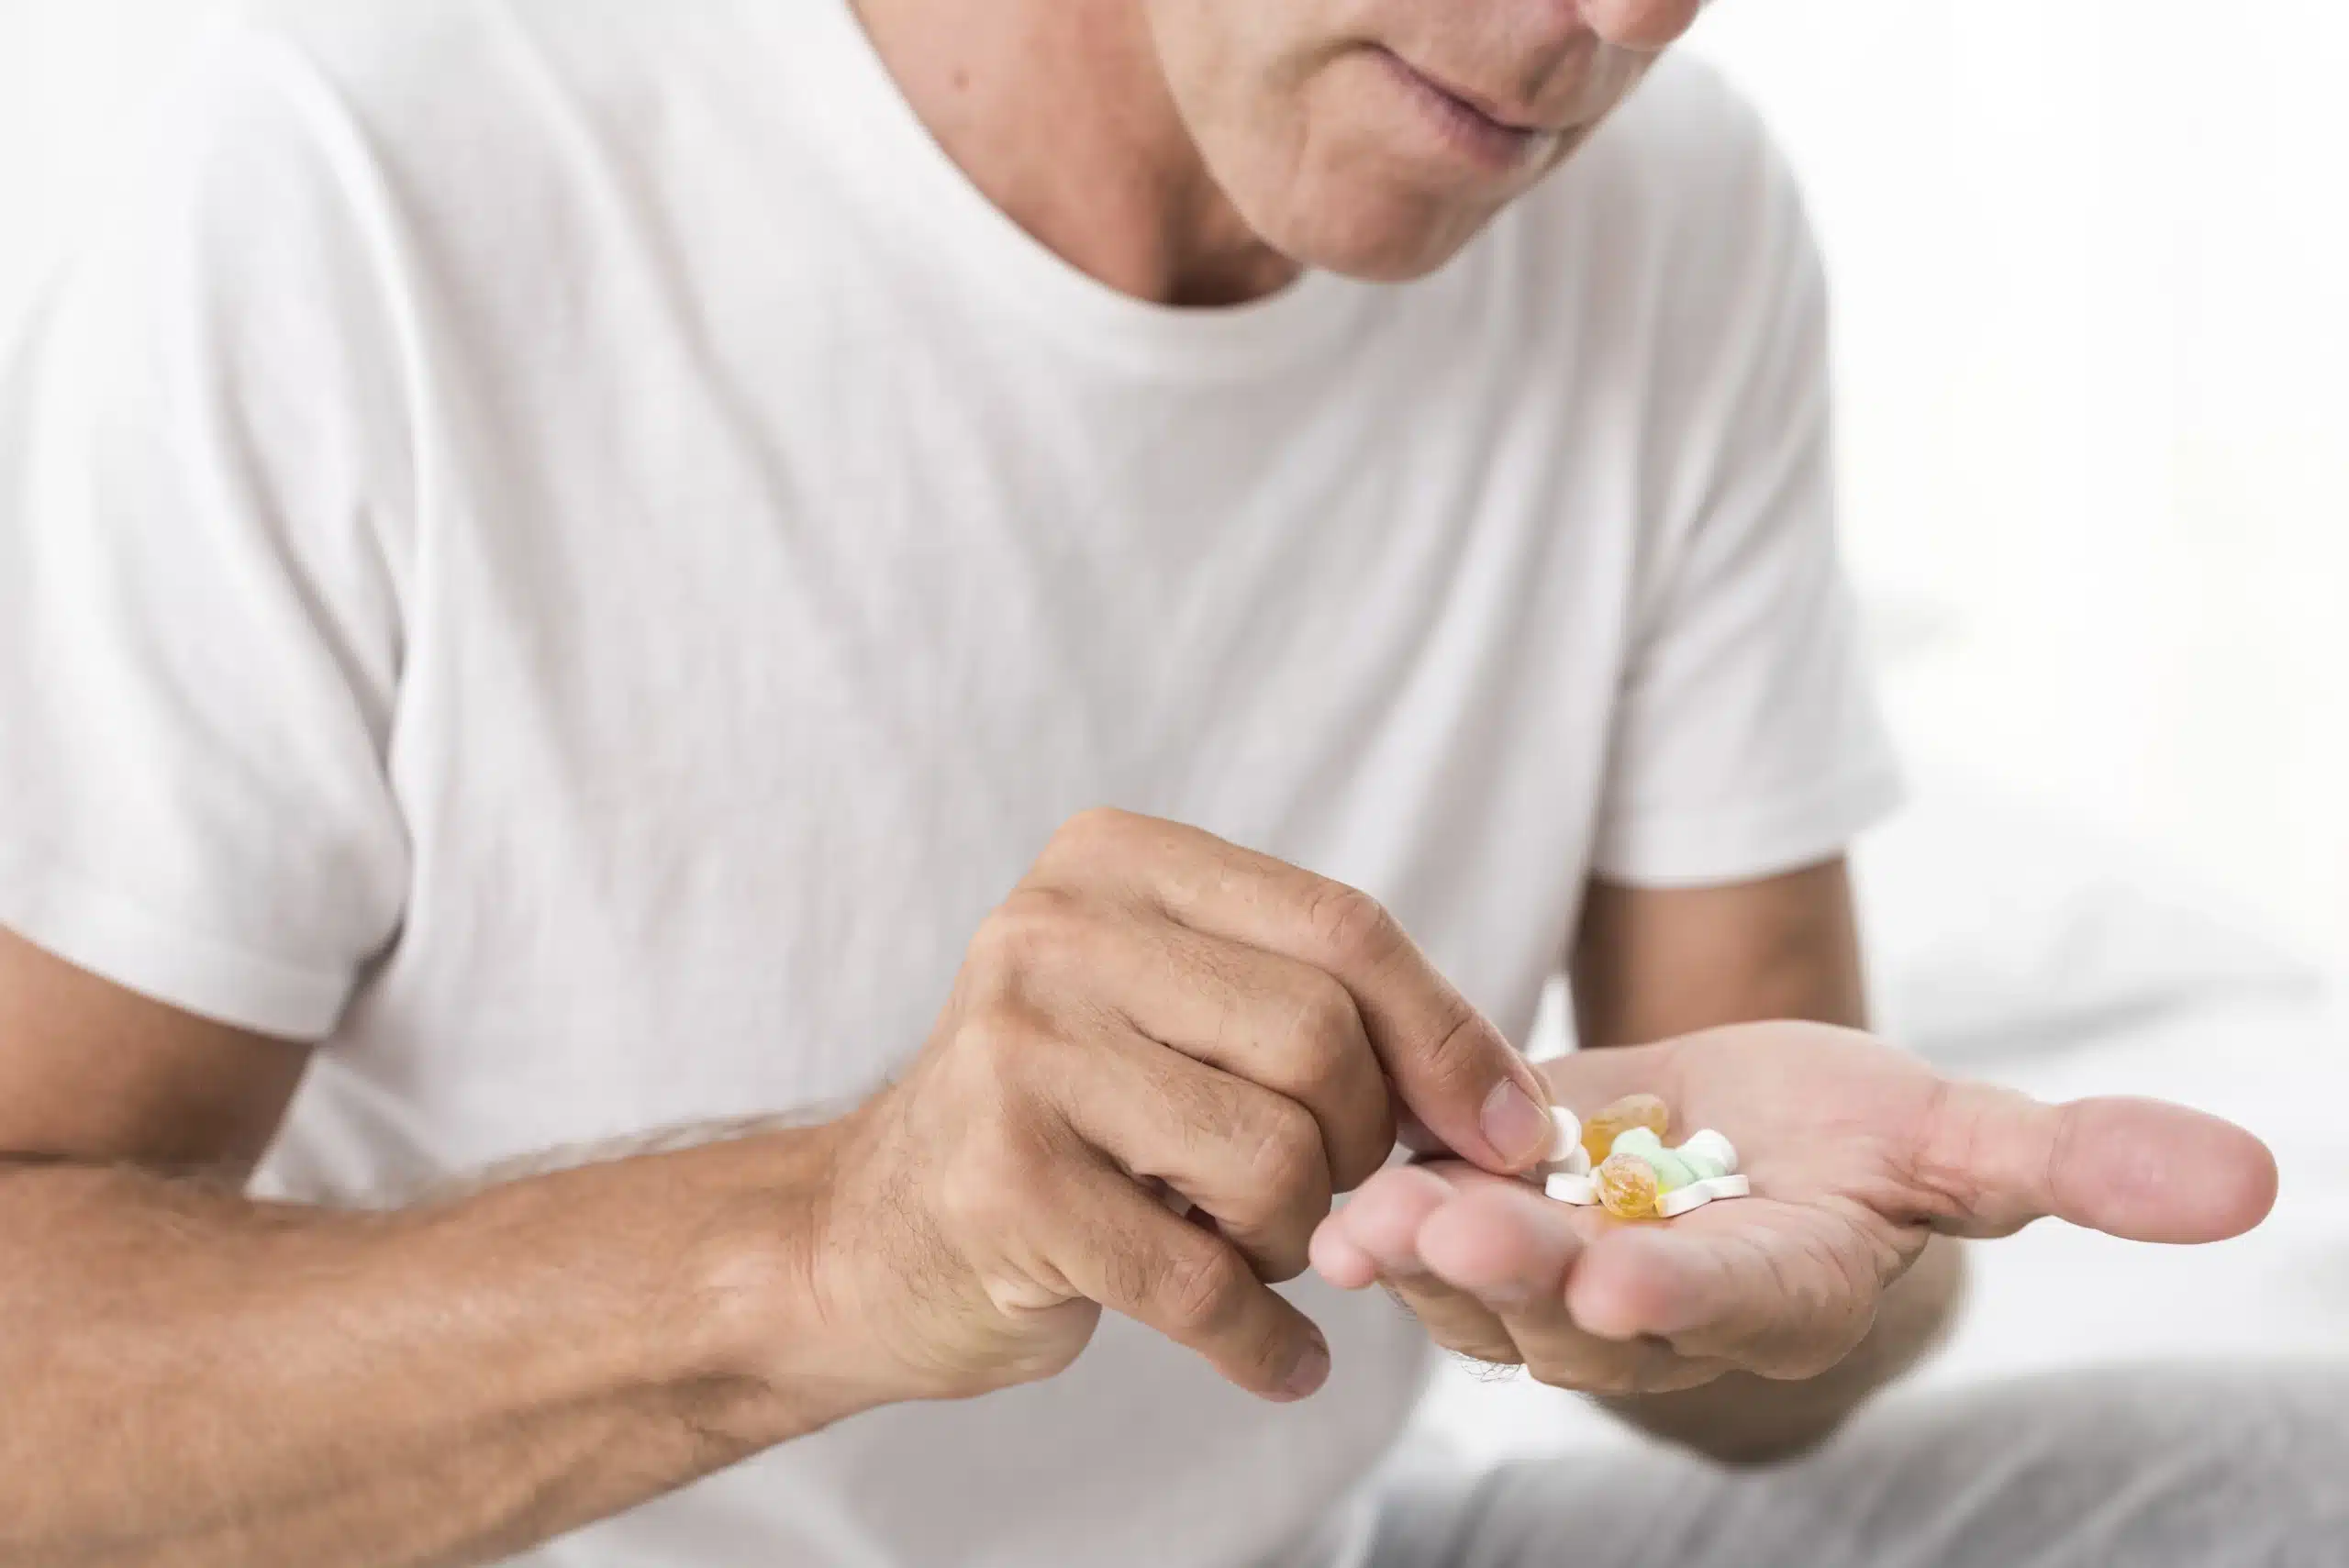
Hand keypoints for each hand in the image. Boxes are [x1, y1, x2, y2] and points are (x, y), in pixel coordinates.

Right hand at [806, 810, 1556, 1406]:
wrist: (872, 1236)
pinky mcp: (1001, 1182)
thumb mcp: (1176, 1017)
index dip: (1448, 1037)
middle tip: (1315, 1196)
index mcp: (1115, 862)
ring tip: (1239, 1244)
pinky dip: (1261, 1339)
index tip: (1506, 1133)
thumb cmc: (1068, 1122)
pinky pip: (1203, 1280)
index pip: (1341, 928)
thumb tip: (1506, 1111)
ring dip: (1294, 1240)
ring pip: (1273, 1160)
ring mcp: (1015, 1052)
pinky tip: (1273, 1357)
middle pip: (1318, 1040)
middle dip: (1356, 1148)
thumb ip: (1320, 1015)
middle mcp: (1053, 932)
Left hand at [1309, 1022, 2277, 1394]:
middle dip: (1523, 1283)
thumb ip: (2073, 1162)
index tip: (1637, 1281)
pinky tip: (1334, 1197)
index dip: (1687, 1296)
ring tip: (1368, 1218)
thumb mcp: (1953, 1134)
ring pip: (1482, 1295)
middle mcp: (1658, 1309)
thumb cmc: (1852, 1142)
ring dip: (1422, 1262)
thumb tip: (2257, 1182)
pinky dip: (1378, 1225)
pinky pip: (1422, 1239)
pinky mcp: (1480, 1230)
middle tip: (1461, 1239)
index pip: (1735, 1306)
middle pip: (1581, 1314)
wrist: (1737, 1137)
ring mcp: (1555, 1283)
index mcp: (1777, 1289)